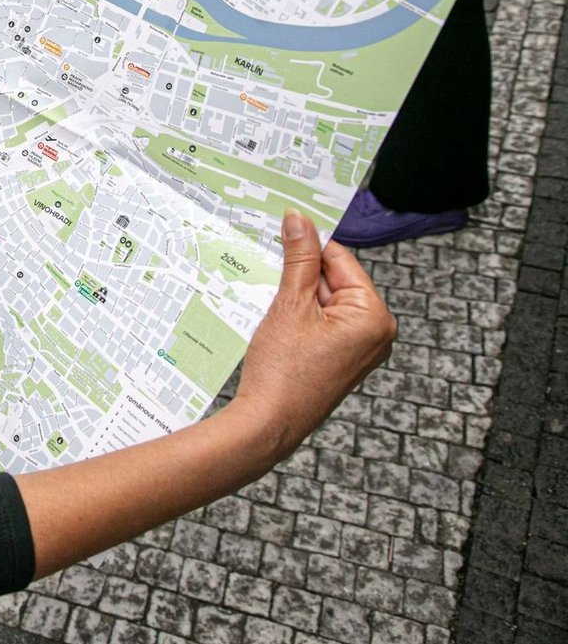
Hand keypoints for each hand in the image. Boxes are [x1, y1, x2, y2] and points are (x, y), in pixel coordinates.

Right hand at [229, 212, 395, 459]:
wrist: (269, 423)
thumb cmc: (284, 371)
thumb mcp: (290, 305)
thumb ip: (299, 258)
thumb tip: (300, 220)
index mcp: (374, 315)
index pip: (341, 260)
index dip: (309, 245)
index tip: (283, 229)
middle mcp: (376, 332)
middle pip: (334, 281)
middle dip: (300, 274)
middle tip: (268, 268)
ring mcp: (360, 349)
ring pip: (324, 302)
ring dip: (296, 295)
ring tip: (269, 303)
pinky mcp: (342, 360)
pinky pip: (322, 324)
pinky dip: (298, 316)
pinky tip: (275, 321)